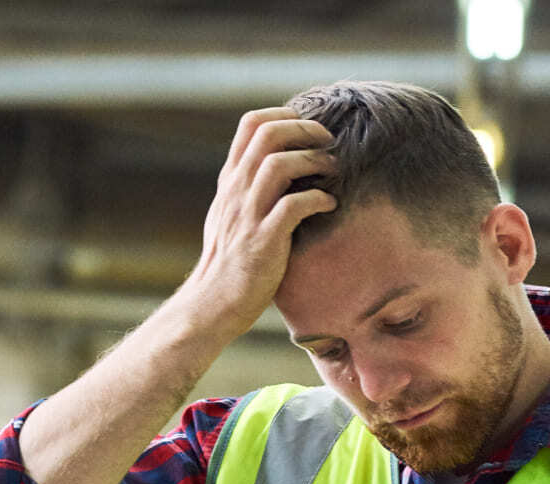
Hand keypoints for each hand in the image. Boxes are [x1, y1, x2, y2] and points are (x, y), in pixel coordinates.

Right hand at [182, 106, 337, 341]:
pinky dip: (318, 199)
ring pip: (280, 164)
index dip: (284, 115)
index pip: (251, 124)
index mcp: (230, 181)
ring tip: (334, 171)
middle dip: (306, 130)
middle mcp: (236, 191)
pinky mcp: (264, 240)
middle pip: (269, 134)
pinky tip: (330, 205)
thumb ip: (249, 191)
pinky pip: (294, 205)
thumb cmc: (230, 264)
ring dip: (314, 161)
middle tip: (329, 142)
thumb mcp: (231, 218)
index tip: (308, 127)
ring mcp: (248, 214)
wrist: (214, 303)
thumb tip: (279, 170)